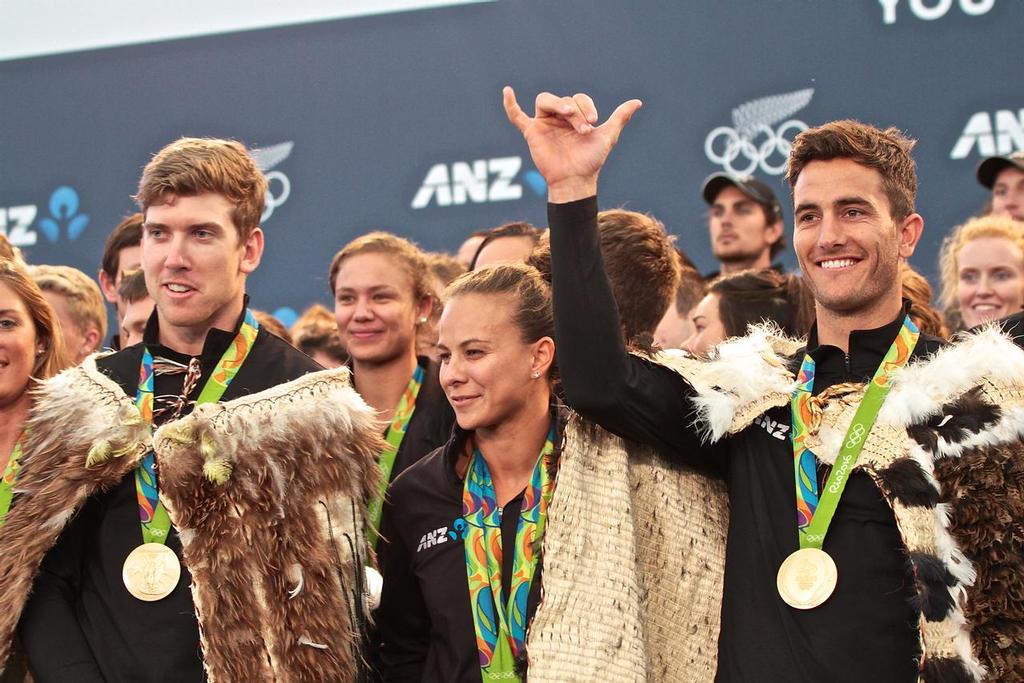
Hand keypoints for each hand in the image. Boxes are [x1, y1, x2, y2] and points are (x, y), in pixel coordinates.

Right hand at [503, 86, 641, 202]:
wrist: (576, 180)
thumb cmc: (591, 161)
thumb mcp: (607, 136)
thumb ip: (619, 117)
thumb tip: (637, 102)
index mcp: (574, 115)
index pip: (578, 99)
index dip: (586, 106)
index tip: (593, 123)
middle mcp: (558, 117)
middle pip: (563, 100)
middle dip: (576, 111)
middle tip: (584, 129)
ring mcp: (543, 124)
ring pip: (545, 100)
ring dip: (558, 104)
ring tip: (568, 116)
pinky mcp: (531, 133)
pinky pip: (516, 116)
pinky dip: (510, 104)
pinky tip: (507, 91)